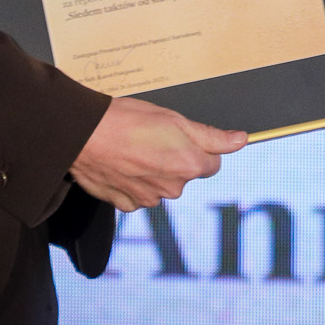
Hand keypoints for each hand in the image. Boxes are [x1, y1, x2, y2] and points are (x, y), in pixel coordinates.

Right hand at [68, 96, 246, 211]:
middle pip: (185, 175)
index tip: (180, 138)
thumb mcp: (175, 119)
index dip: (197, 148)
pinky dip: (133, 183)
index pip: (211, 164)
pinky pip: (138, 195)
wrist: (83, 135)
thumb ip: (212, 136)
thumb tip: (240, 140)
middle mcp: (173, 189)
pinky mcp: (126, 205)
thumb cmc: (128, 120)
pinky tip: (121, 164)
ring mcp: (149, 199)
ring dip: (153, 172)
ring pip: (161, 185)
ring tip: (133, 149)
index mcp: (190, 166)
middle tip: (152, 139)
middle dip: (175, 160)